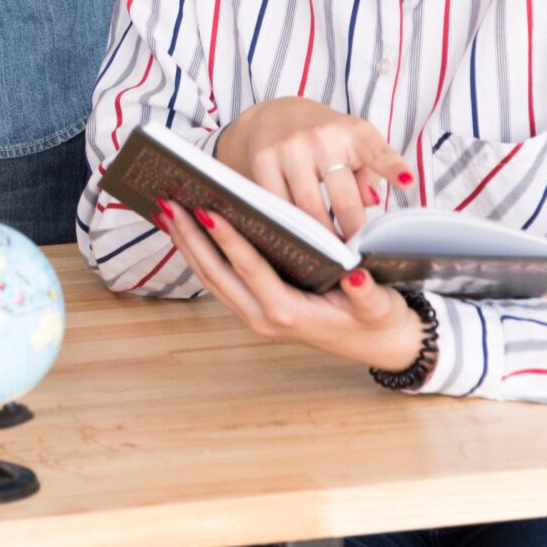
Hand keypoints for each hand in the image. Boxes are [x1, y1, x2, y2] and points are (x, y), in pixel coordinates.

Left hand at [157, 202, 424, 373]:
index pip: (250, 269)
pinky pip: (217, 281)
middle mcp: (264, 318)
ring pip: (209, 278)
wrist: (379, 344)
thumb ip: (367, 294)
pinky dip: (198, 254)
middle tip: (169, 202)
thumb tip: (356, 274)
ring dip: (186, 244)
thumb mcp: (378, 307)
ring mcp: (254, 316)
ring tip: (167, 209)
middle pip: (216, 273)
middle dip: (190, 237)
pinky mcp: (252, 310)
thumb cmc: (378, 318)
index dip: (227, 239)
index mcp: (290, 314)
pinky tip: (185, 230)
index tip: (205, 210)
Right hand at [214, 98, 413, 238]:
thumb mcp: (356, 147)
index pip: (376, 153)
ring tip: (332, 253)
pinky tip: (300, 236)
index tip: (407, 182)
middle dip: (352, 231)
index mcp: (353, 132)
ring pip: (308, 208)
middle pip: (342, 199)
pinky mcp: (263, 160)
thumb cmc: (327, 139)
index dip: (392, 168)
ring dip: (323, 235)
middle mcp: (321, 137)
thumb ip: (370, 174)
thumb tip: (370, 203)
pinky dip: (292, 225)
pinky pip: (280, 205)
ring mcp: (289, 147)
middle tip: (357, 255)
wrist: (275, 116)